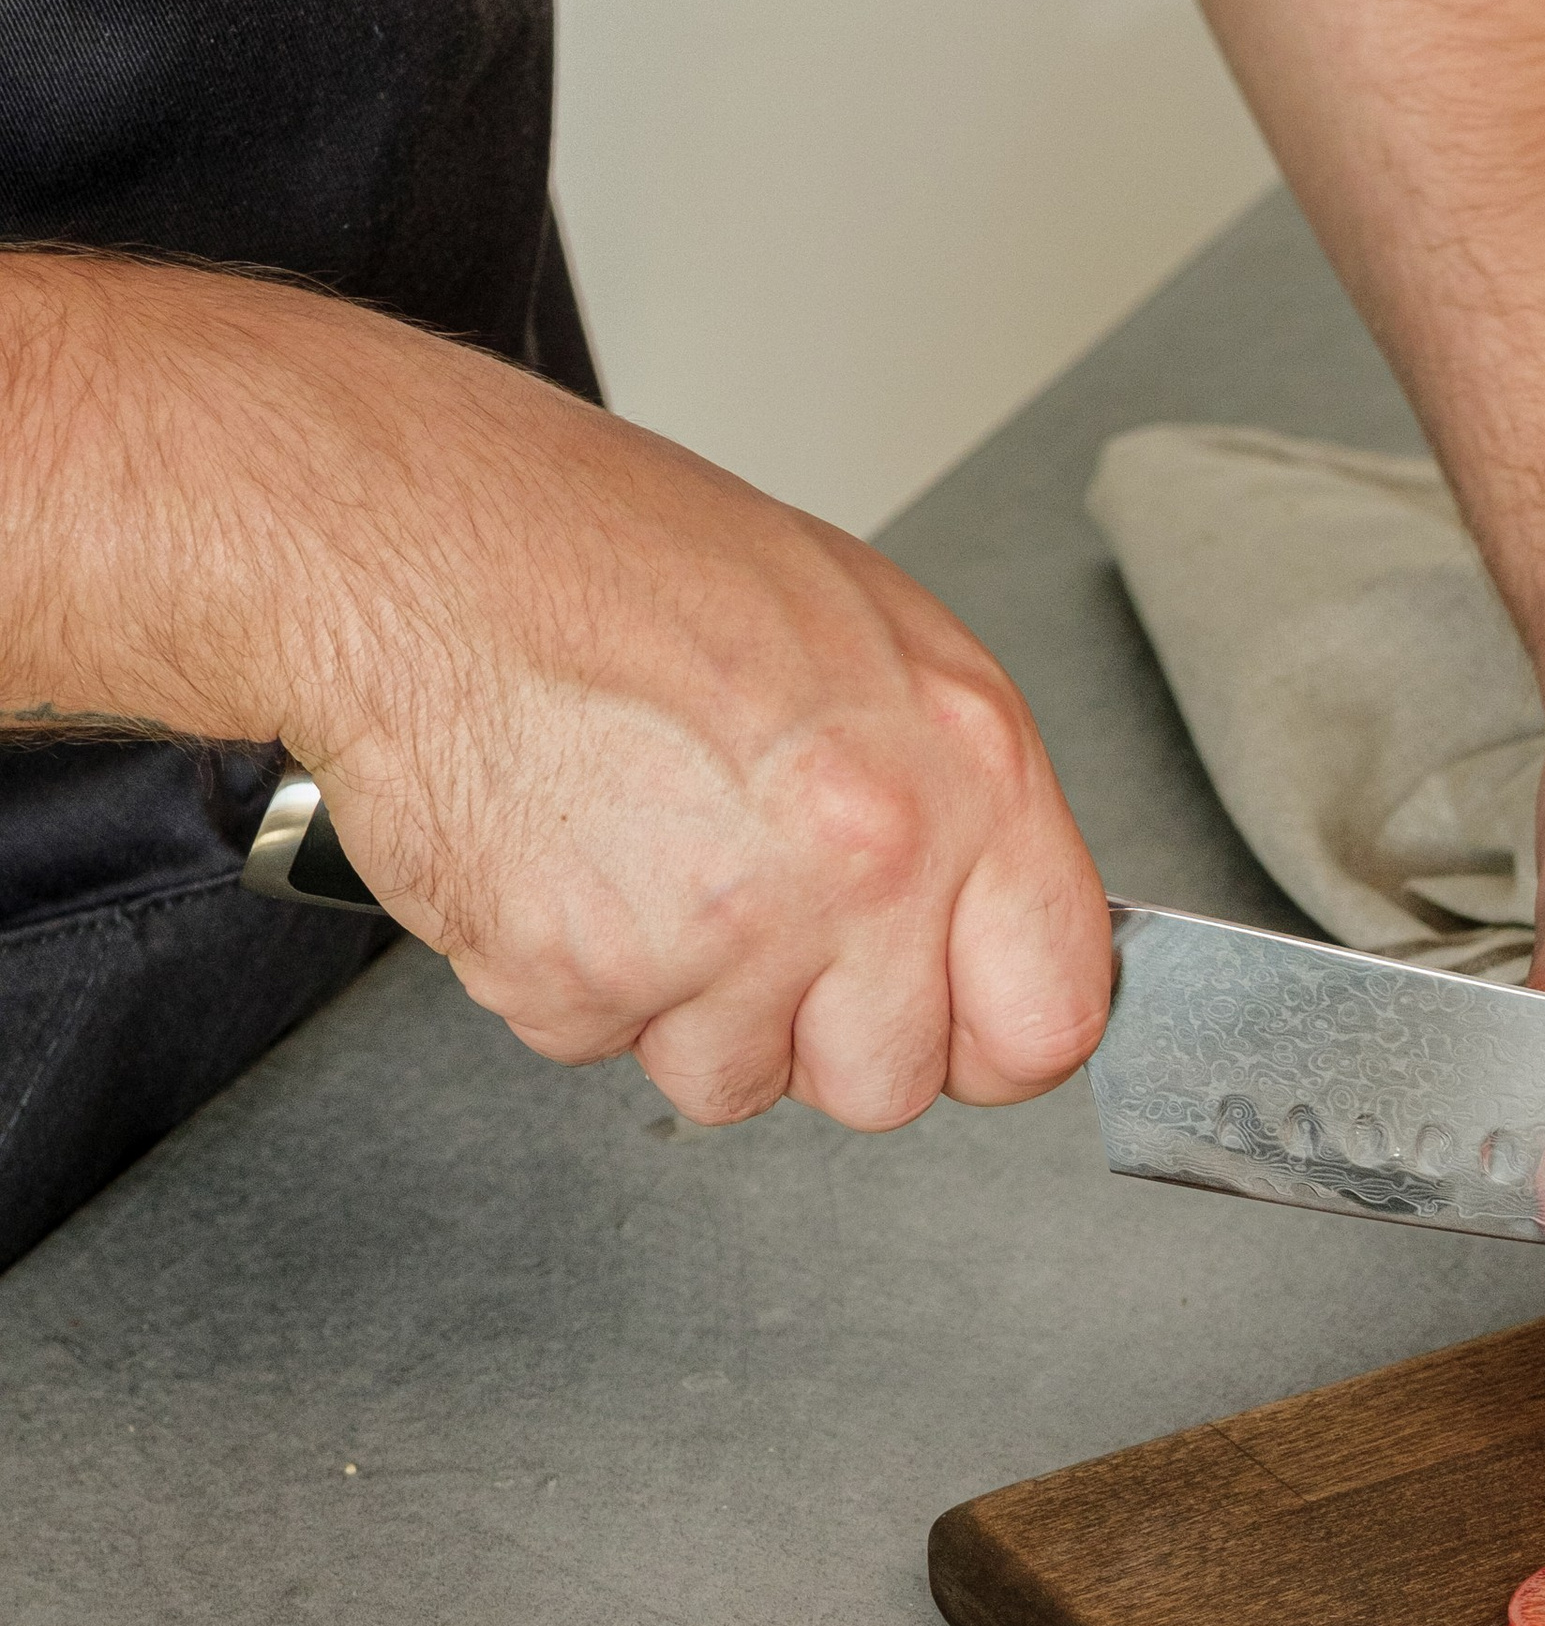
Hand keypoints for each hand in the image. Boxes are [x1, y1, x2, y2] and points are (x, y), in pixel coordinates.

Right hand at [305, 361, 1109, 1129]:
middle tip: (759, 913)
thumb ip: (954, 803)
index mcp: (958, 768)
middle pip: (890, 1086)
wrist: (413, 539)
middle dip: (822, 1031)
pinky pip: (608, 1049)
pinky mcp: (582, 981)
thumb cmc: (620, 560)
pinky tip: (568, 858)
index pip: (1049, 1014)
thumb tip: (998, 925)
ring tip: (646, 857)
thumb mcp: (863, 636)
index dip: (994, 1036)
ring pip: (738, 1085)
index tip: (956, 1020)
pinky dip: (577, 977)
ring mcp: (721, 934)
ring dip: (690, 1008)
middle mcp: (860, 861)